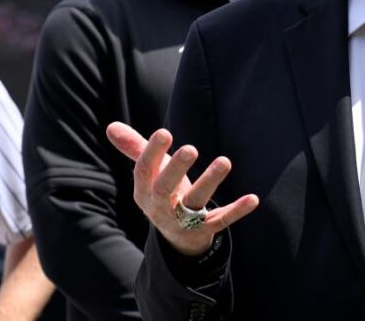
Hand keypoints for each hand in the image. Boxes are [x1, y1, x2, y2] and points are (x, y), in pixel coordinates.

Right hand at [105, 122, 258, 255]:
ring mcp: (184, 220)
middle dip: (177, 169)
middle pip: (166, 189)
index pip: (144, 172)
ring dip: (210, 182)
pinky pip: (222, 221)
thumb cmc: (164, 192)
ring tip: (225, 161)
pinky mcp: (206, 229)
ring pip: (195, 203)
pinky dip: (237, 210)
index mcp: (145, 192)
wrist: (178, 237)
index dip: (152, 153)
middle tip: (191, 148)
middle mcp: (162, 207)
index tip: (164, 132)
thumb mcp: (150, 174)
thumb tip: (111, 126)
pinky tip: (253, 198)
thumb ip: (134, 149)